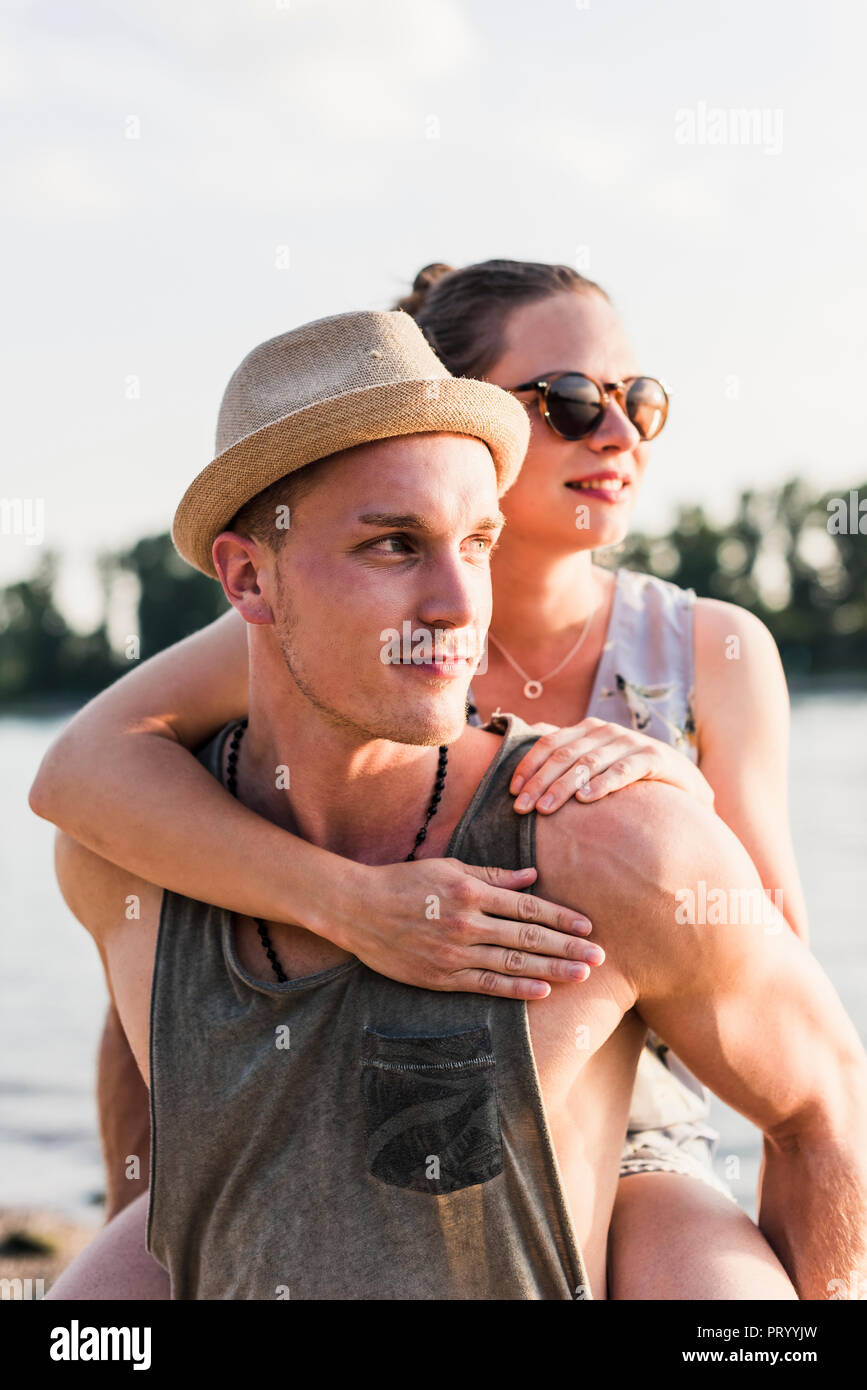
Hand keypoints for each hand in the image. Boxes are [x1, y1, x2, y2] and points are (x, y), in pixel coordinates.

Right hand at [336, 858, 602, 998]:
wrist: (356, 908)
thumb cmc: (403, 882)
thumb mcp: (448, 868)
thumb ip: (492, 876)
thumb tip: (532, 877)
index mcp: (471, 892)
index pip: (527, 908)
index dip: (560, 918)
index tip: (587, 927)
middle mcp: (466, 923)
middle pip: (527, 938)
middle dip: (567, 949)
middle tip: (600, 957)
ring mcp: (454, 952)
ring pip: (512, 964)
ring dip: (551, 971)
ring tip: (581, 976)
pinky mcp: (441, 976)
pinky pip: (485, 985)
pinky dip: (515, 989)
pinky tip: (542, 992)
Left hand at [509, 717, 714, 812]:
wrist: (683, 783)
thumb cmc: (630, 775)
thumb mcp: (597, 761)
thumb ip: (568, 750)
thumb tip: (531, 735)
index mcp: (588, 729)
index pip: (550, 743)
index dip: (529, 765)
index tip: (513, 792)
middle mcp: (607, 731)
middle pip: (565, 754)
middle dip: (540, 782)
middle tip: (522, 808)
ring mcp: (630, 742)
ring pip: (589, 763)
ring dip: (564, 787)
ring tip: (545, 809)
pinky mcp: (654, 757)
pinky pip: (624, 770)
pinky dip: (603, 784)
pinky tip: (586, 800)